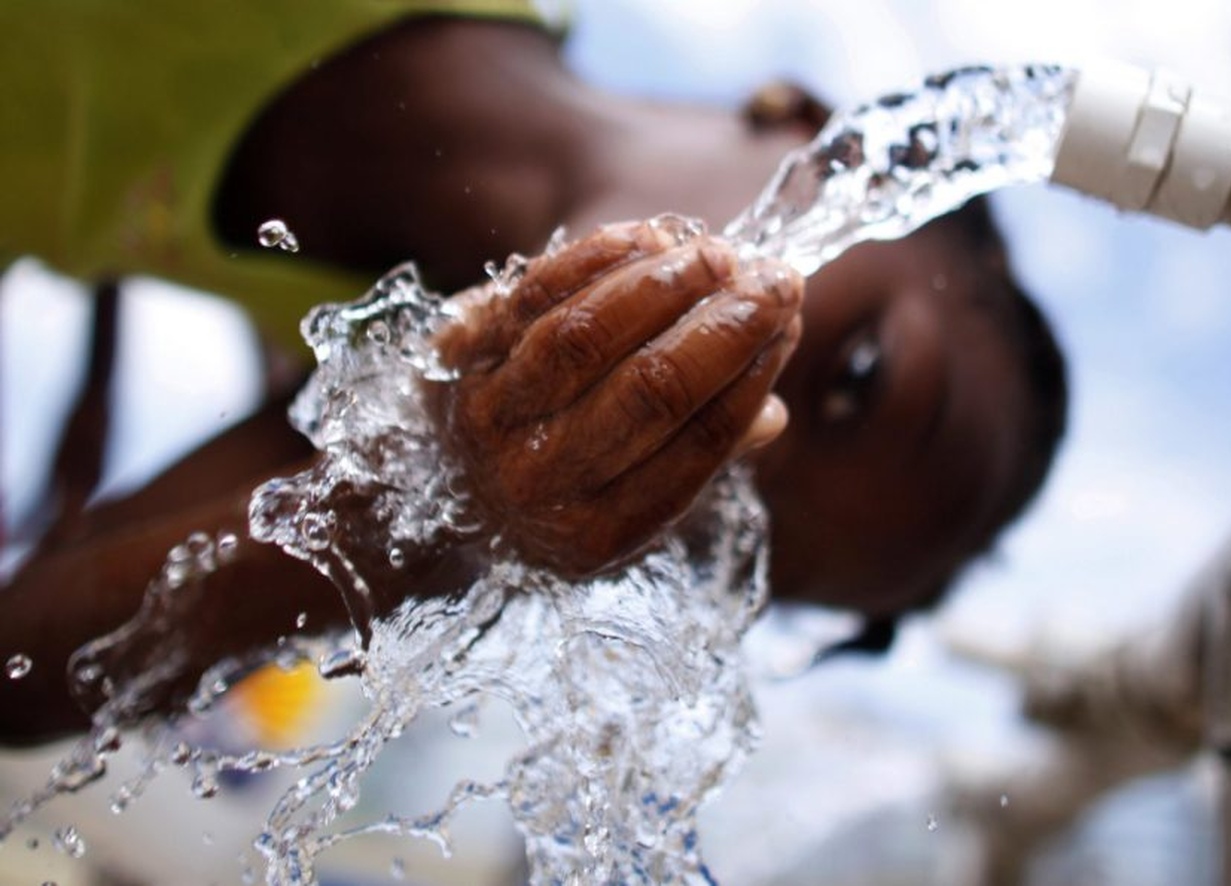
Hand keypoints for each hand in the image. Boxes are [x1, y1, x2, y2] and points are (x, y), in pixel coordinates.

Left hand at [431, 218, 802, 575]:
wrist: (423, 492)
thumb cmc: (552, 492)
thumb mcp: (622, 507)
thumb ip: (694, 460)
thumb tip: (771, 416)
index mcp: (599, 532)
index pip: (700, 443)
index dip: (754, 374)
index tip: (789, 323)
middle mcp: (540, 482)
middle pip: (653, 388)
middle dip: (727, 325)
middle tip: (774, 281)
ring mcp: (490, 417)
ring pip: (590, 334)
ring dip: (667, 284)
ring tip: (719, 255)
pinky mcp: (455, 356)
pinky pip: (533, 295)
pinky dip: (596, 259)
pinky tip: (649, 238)